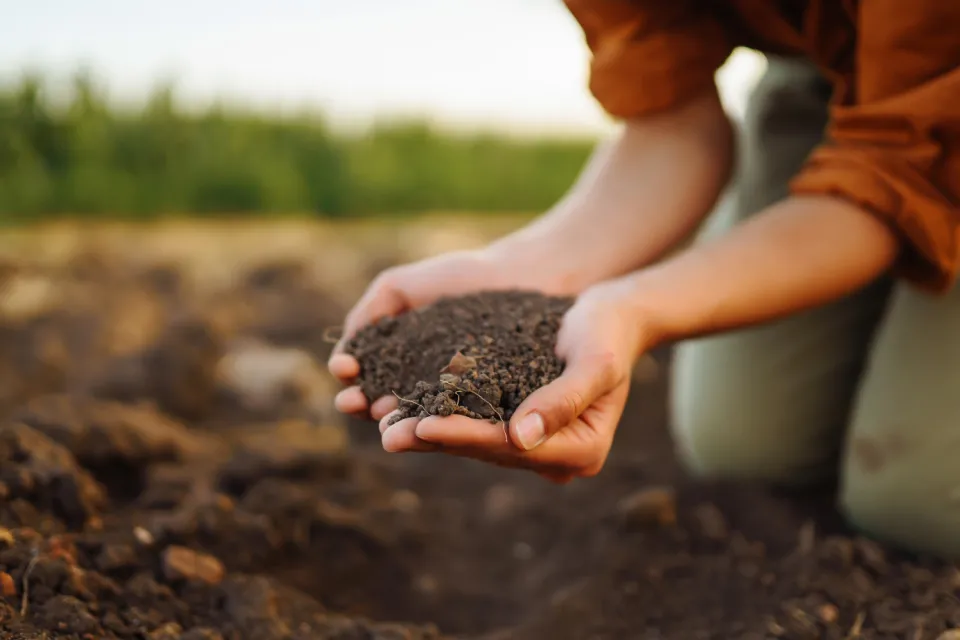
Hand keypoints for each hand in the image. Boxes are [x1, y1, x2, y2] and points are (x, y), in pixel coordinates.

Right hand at [328, 247, 569, 420]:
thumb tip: (344, 355)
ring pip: (418, 417)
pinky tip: (424, 419)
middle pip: (385, 403)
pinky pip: (460, 418)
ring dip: (395, 421)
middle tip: (353, 402)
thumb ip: (370, 312)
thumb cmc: (463, 277)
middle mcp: (424, 385)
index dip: (351, 378)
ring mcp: (455, 400)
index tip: (344, 371)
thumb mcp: (401, 287)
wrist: (523, 276)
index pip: (366, 377)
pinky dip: (440, 423)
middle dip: (364, 404)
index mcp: (401, 361)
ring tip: (382, 417)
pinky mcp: (488, 408)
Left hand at [377, 280, 649, 482]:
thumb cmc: (608, 333)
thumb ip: (563, 399)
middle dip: (436, 440)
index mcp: (582, 450)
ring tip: (385, 424)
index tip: (423, 425)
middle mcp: (558, 456)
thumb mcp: (595, 361)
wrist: (612, 317)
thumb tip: (520, 437)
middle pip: (488, 450)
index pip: (512, 447)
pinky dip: (442, 415)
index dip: (465, 436)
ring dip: (430, 433)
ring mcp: (537, 444)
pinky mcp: (519, 424)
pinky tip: (404, 407)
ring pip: (476, 441)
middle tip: (388, 434)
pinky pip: (475, 423)